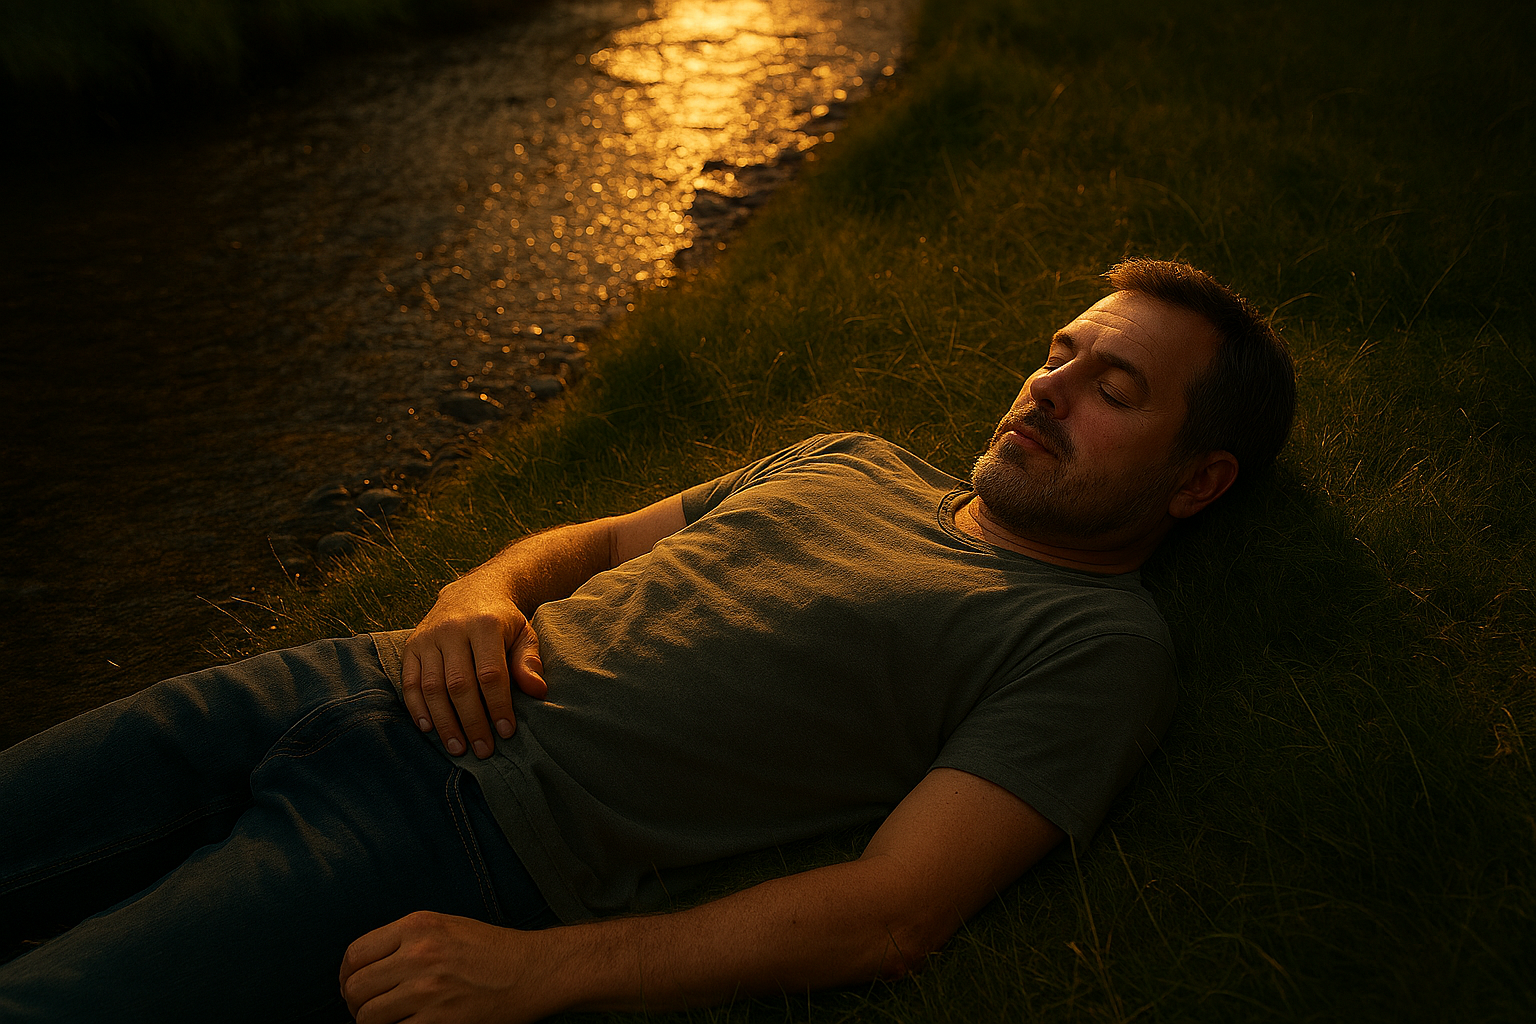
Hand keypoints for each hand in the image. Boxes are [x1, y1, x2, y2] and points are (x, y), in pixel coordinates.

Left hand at [340, 911, 553, 1023]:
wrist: (531, 971)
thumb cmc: (491, 949)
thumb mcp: (446, 925)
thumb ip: (405, 939)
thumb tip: (366, 966)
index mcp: (418, 926)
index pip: (355, 954)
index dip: (347, 975)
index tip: (353, 985)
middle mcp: (418, 956)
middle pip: (356, 988)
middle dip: (355, 1002)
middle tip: (367, 1007)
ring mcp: (427, 991)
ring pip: (368, 1017)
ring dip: (371, 1023)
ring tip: (387, 1021)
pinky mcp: (438, 1022)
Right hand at [402, 574, 547, 757]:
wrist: (472, 591)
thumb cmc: (503, 621)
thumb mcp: (524, 633)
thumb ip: (529, 661)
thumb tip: (537, 692)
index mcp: (485, 625)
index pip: (490, 673)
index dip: (498, 705)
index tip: (506, 732)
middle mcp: (452, 629)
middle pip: (459, 684)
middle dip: (471, 721)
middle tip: (483, 750)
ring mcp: (428, 637)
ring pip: (431, 686)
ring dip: (444, 722)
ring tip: (458, 748)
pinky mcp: (411, 645)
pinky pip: (409, 681)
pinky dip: (417, 708)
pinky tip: (429, 729)